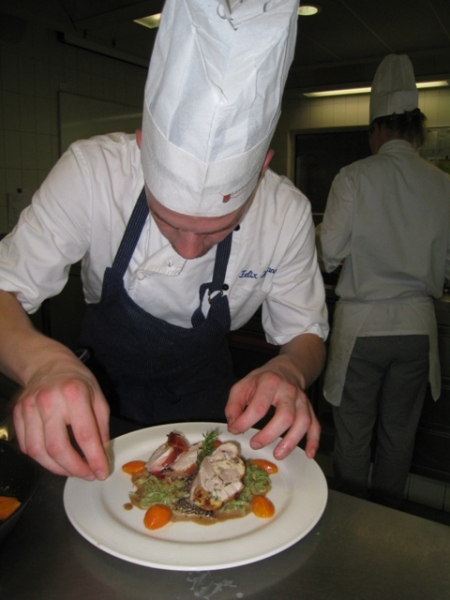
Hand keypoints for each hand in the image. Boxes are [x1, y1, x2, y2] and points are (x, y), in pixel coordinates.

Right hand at [13, 355, 109, 479]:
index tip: (101, 472)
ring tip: (72, 470)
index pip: (85, 435)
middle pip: (58, 448)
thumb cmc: (77, 381)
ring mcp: (28, 408)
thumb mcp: (98, 398)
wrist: (48, 364)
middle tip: (88, 475)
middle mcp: (48, 401)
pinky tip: (56, 459)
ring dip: (57, 469)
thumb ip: (101, 428)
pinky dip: (42, 459)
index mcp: (74, 394)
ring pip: (39, 452)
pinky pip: (27, 447)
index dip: (94, 458)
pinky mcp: (17, 415)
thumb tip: (101, 456)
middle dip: (74, 469)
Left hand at [225, 362, 320, 460]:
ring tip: (277, 455)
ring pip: (303, 422)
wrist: (286, 370)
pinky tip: (309, 454)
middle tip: (255, 444)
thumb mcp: (243, 386)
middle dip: (269, 434)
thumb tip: (233, 425)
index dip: (245, 422)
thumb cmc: (261, 381)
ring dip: (291, 441)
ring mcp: (302, 400)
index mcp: (270, 383)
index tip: (235, 430)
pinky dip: (314, 440)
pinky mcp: (309, 409)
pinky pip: (315, 425)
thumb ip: (234, 405)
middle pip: (285, 416)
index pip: (259, 406)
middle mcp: (289, 391)